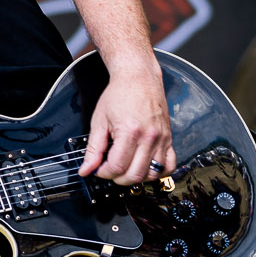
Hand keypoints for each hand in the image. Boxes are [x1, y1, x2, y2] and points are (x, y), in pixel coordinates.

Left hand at [78, 65, 174, 184]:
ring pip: (153, 174)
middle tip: (109, 171)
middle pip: (135, 175)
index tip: (98, 170)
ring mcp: (162, 139)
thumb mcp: (99, 121)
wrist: (139, 77)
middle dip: (118, 179)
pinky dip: (158, 172)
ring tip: (125, 168)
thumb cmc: (119, 94)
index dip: (104, 173)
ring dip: (137, 178)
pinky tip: (145, 166)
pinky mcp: (169, 139)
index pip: (117, 167)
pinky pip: (169, 165)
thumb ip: (93, 149)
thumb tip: (86, 170)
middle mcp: (149, 137)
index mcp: (129, 132)